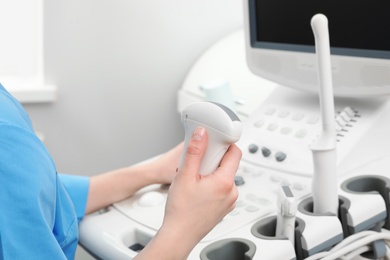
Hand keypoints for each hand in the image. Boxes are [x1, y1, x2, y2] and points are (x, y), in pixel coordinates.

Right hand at [135, 127, 241, 258]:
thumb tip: (201, 134)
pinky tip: (197, 190)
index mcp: (225, 182)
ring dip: (210, 173)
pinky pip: (221, 189)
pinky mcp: (224, 208)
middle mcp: (232, 192)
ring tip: (193, 180)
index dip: (224, 144)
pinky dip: (211, 185)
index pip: (235, 152)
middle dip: (212, 160)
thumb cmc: (181, 211)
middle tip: (196, 165)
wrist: (179, 235)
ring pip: (223, 177)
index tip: (212, 143)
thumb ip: (194, 152)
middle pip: (228, 164)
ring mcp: (229, 201)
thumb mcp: (184, 175)